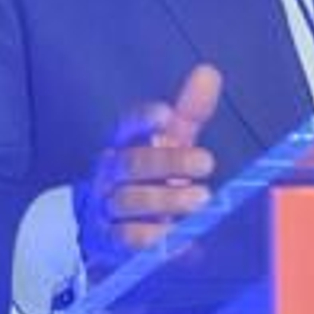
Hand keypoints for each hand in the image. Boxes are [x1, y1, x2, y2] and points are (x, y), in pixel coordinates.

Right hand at [76, 64, 222, 274]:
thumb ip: (189, 111)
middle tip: (207, 163)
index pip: (128, 126)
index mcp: (125, 143)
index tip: (165, 115)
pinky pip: (128, 240)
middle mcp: (111, 173)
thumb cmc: (148, 175)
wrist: (104, 223)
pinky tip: (185, 240)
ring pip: (129, 201)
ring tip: (202, 199)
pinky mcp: (110, 240)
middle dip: (168, 163)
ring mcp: (107, 207)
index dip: (143, 119)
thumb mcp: (170, 142)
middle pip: (132, 164)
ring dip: (165, 200)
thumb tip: (209, 72)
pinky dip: (156, 240)